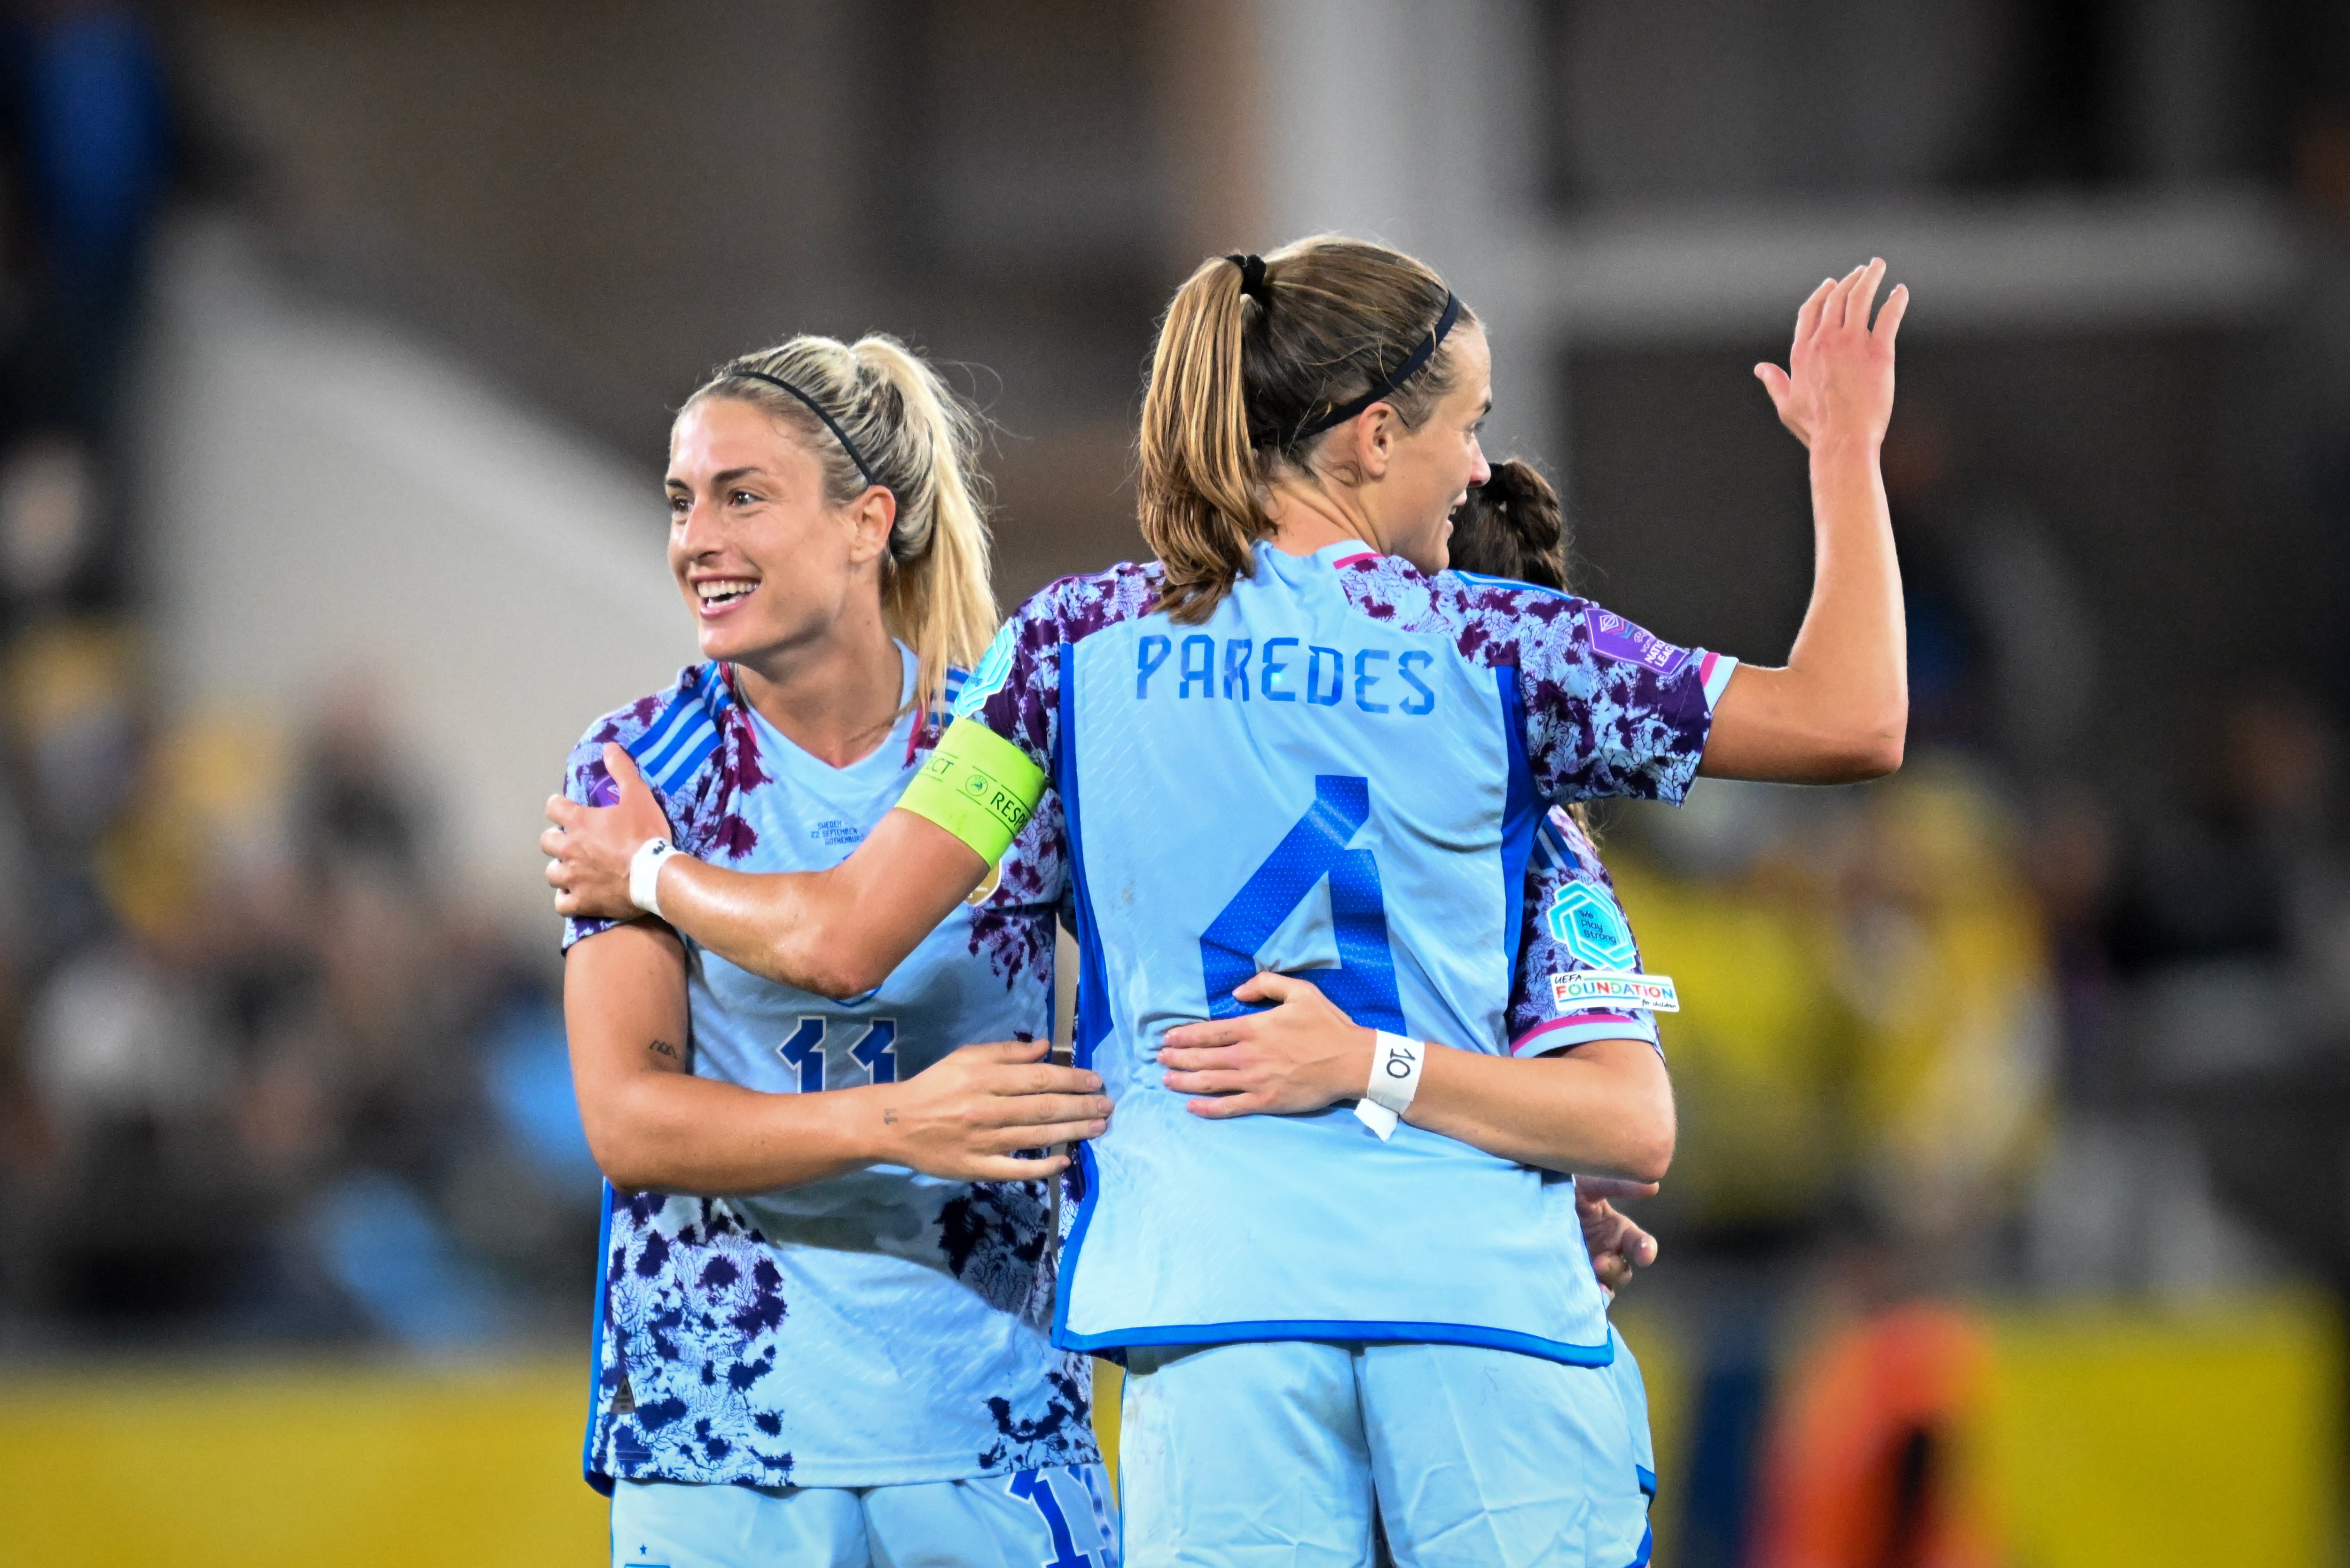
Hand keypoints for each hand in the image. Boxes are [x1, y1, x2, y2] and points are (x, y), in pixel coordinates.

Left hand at [544, 744, 672, 919]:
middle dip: (557, 840)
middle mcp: (568, 849)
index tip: (566, 808)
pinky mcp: (581, 901)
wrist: (655, 876)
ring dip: (560, 869)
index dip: (558, 806)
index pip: (553, 808)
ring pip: (551, 873)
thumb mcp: (638, 795)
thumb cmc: (646, 834)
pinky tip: (576, 894)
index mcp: (578, 822)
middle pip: (546, 842)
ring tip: (573, 869)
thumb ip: (622, 770)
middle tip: (572, 841)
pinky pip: (561, 903)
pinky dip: (567, 898)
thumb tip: (608, 747)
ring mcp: (572, 877)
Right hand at [870, 1038, 1111, 1181]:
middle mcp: (986, 1109)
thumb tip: (1046, 1048)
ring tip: (1099, 1127)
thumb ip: (1006, 1052)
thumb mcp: (965, 1058)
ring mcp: (983, 1142)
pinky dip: (1043, 1167)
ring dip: (1073, 1132)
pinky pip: (1016, 1170)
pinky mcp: (977, 1168)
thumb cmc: (935, 1086)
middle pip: (1044, 1108)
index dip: (1072, 1079)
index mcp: (984, 1078)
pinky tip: (1066, 1161)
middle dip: (1081, 1106)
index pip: (1038, 1078)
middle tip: (1107, 1106)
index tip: (1096, 1080)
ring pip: (1036, 1137)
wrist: (896, 1124)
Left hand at [1157, 971, 1374, 1118]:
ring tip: (1166, 1079)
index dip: (1184, 1036)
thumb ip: (1266, 984)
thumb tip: (1237, 992)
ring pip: (1210, 1082)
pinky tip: (1191, 1107)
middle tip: (1159, 1058)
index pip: (1209, 1033)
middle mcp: (1249, 1055)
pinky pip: (1230, 1106)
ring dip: (1184, 1081)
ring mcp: (1256, 1080)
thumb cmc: (1327, 1025)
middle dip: (1177, 1058)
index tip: (1167, 1038)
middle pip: (1203, 1058)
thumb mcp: (1300, 992)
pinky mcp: (1266, 1101)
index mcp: (1255, 1028)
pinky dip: (1208, 1108)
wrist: (1351, 1061)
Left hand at [1576, 1176, 1659, 1300]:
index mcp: (1617, 1231)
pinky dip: (1584, 1300)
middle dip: (1614, 1269)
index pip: (1640, 1244)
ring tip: (1592, 1287)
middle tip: (1600, 1263)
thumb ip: (1617, 1185)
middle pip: (1622, 1271)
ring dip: (1601, 1288)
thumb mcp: (1590, 1184)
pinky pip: (1584, 1298)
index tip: (1645, 1256)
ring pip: (1605, 1288)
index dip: (1646, 1249)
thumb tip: (1653, 1186)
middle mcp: (1607, 1253)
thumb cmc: (1566, 1190)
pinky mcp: (1572, 1280)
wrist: (1530, 1204)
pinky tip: (1575, 1297)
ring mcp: (1590, 1269)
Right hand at [1754, 258, 1906, 452]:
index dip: (1822, 293)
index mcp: (1803, 351)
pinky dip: (1896, 299)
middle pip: (1837, 298)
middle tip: (1862, 271)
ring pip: (1861, 297)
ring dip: (1871, 277)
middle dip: (1849, 279)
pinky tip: (1901, 291)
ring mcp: (1852, 343)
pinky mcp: (1878, 351)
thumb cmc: (1816, 428)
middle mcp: (1825, 341)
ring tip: (1878, 267)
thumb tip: (1760, 368)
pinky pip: (1889, 315)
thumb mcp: (1786, 405)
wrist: (1843, 439)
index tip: (1832, 283)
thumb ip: (1775, 382)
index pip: (1811, 310)